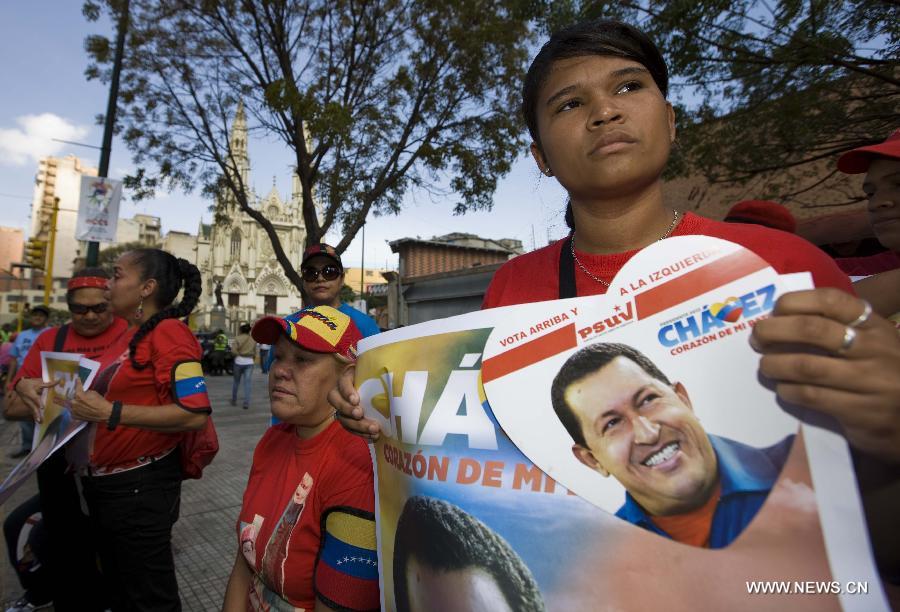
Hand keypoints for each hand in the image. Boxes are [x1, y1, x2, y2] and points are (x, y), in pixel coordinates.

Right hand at [15, 378, 58, 422]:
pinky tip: (39, 421)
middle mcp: (28, 400)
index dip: (38, 402)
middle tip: (40, 420)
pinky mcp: (28, 405)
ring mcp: (28, 403)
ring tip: (40, 422)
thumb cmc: (30, 384)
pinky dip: (35, 415)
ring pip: (32, 410)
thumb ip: (48, 384)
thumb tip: (59, 381)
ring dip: (36, 416)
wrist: (19, 386)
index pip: (35, 398)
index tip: (42, 407)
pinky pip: (32, 411)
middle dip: (36, 413)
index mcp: (30, 393)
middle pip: (32, 407)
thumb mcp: (38, 383)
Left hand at [55, 379, 112, 423]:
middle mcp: (74, 403)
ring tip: (60, 403)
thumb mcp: (93, 393)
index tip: (76, 380)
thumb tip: (81, 393)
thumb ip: (84, 392)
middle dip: (58, 399)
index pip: (77, 387)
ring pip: (68, 407)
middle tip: (53, 399)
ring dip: (66, 405)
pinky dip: (73, 410)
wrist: (104, 413)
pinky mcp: (76, 416)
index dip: (77, 382)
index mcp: (79, 395)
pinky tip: (75, 409)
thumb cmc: (100, 402)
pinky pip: (72, 412)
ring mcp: (74, 411)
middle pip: (64, 401)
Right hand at [328, 363, 381, 440]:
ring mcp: (343, 407)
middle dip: (347, 409)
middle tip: (360, 414)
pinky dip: (361, 433)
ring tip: (373, 429)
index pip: (343, 382)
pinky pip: (350, 428)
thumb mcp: (380, 372)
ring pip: (343, 417)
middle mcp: (341, 392)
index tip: (356, 400)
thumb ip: (385, 372)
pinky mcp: (348, 420)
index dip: (347, 391)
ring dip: (357, 425)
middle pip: (336, 401)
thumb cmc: (380, 377)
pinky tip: (373, 436)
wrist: (380, 390)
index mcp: (349, 377)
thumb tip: (400, 371)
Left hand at [752, 288, 899, 463]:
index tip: (774, 310)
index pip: (830, 300)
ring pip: (806, 366)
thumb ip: (837, 329)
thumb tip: (780, 318)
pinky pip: (812, 396)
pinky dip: (789, 391)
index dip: (795, 301)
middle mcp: (876, 348)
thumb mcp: (871, 343)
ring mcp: (871, 381)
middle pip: (812, 329)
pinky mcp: (861, 411)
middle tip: (756, 338)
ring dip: (775, 364)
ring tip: (765, 366)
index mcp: (875, 325)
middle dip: (774, 331)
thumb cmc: (882, 374)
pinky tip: (783, 390)